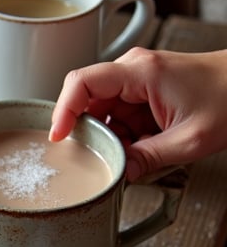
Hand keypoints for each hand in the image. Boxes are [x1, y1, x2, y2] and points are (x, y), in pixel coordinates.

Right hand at [49, 47, 226, 180]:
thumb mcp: (188, 140)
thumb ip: (147, 159)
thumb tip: (118, 175)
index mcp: (141, 72)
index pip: (81, 82)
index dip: (63, 111)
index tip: (58, 137)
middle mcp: (134, 71)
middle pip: (87, 100)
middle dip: (91, 132)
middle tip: (103, 155)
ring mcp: (137, 80)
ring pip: (102, 111)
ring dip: (110, 136)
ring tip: (134, 150)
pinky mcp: (143, 92)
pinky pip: (118, 115)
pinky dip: (123, 134)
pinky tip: (142, 144)